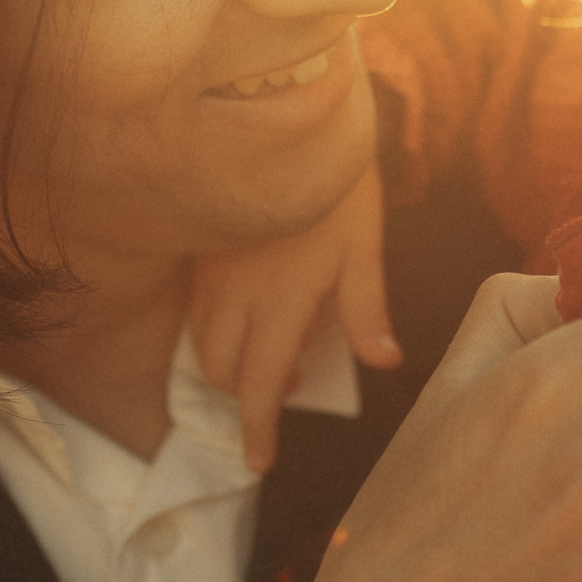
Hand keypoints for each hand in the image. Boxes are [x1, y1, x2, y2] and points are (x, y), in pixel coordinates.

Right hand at [188, 162, 402, 469]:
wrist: (280, 117)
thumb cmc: (335, 183)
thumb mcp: (363, 245)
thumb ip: (367, 308)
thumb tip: (385, 362)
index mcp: (279, 303)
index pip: (260, 384)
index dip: (258, 429)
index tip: (260, 464)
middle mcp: (234, 295)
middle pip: (220, 371)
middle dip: (242, 398)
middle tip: (282, 395)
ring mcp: (211, 273)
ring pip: (202, 341)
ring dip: (228, 365)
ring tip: (271, 354)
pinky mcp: (199, 250)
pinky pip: (196, 308)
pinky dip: (215, 330)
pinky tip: (247, 315)